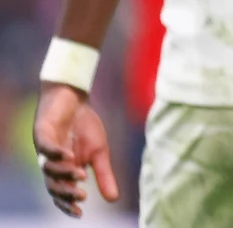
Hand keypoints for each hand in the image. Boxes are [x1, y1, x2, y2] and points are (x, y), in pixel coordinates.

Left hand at [33, 83, 119, 217]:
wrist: (74, 98)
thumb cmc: (85, 125)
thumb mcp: (99, 152)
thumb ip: (104, 175)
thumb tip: (113, 200)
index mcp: (64, 169)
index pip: (62, 192)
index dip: (67, 204)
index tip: (80, 212)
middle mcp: (51, 163)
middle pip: (53, 185)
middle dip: (66, 193)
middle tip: (82, 196)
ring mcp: (45, 149)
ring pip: (48, 169)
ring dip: (64, 174)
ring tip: (81, 175)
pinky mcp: (42, 133)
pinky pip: (45, 147)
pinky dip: (55, 153)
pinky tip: (69, 155)